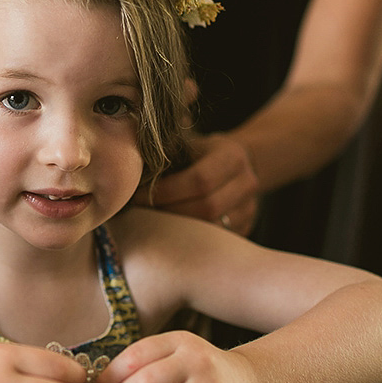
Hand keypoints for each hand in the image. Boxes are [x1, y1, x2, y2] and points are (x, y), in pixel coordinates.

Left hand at [135, 133, 258, 234]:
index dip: (166, 192)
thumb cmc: (202, 152)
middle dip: (169, 214)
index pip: (199, 180)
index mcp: (232, 156)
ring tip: (151, 227)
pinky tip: (169, 235)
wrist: (241, 163)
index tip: (139, 197)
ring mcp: (250, 207)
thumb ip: (168, 152)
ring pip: (212, 229)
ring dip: (178, 231)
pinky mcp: (246, 227)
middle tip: (140, 215)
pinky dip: (191, 240)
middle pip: (206, 207)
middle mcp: (247, 182)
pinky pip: (216, 240)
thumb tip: (131, 167)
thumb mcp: (190, 142)